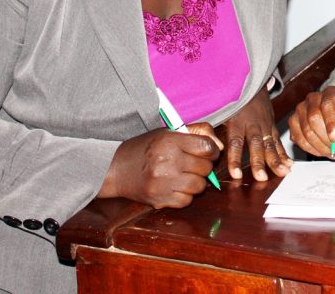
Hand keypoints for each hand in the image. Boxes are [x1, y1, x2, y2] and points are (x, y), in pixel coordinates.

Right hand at [99, 124, 222, 208]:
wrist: (115, 168)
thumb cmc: (146, 148)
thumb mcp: (168, 132)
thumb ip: (196, 133)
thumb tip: (219, 147)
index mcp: (169, 141)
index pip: (206, 147)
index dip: (212, 150)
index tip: (208, 152)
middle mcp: (167, 161)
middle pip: (205, 168)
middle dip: (204, 166)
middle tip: (194, 164)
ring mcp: (163, 182)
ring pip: (199, 186)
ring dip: (196, 182)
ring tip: (185, 175)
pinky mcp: (159, 199)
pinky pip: (187, 201)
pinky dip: (186, 195)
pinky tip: (176, 187)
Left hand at [222, 87, 291, 180]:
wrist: (252, 84)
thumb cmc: (233, 100)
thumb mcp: (221, 110)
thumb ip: (214, 127)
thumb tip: (207, 144)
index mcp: (237, 121)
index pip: (235, 142)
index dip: (235, 158)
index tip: (235, 174)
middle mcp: (252, 124)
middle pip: (256, 145)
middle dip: (259, 162)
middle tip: (261, 177)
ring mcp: (265, 125)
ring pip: (270, 144)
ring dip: (276, 160)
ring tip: (282, 173)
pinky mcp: (272, 126)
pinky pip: (278, 141)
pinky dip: (284, 154)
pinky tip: (288, 165)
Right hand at [288, 86, 334, 158]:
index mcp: (330, 93)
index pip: (327, 105)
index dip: (331, 123)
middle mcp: (313, 99)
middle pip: (313, 118)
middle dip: (325, 138)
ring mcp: (301, 110)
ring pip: (305, 131)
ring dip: (320, 146)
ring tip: (332, 151)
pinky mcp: (293, 122)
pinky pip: (298, 139)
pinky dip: (311, 149)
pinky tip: (322, 150)